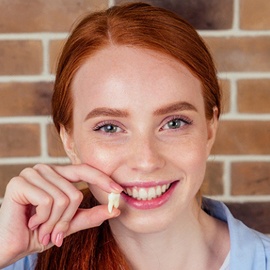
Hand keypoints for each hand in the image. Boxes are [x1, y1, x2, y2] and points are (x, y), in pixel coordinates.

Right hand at [0, 163, 121, 267]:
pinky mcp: (20, 182)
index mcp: (58, 175)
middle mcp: (46, 170)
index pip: (85, 170)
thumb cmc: (39, 232)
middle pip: (74, 192)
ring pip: (63, 198)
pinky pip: (48, 201)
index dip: (103, 179)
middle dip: (66, 219)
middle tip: (55, 232)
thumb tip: (115, 209)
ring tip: (41, 227)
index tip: (119, 190)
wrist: (10, 245)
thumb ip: (90, 215)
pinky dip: (43, 219)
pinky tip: (31, 221)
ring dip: (54, 222)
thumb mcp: (69, 224)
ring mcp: (32, 173)